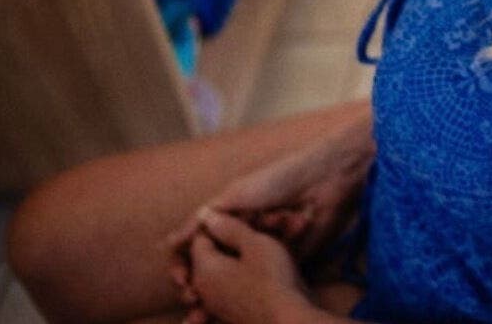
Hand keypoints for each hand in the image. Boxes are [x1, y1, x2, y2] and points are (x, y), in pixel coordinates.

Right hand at [162, 127, 368, 306]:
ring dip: (221, 297)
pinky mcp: (287, 261)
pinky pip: (265, 280)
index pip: (197, 249)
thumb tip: (167, 243)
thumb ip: (201, 222)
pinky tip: (237, 307)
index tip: (182, 282)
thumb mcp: (233, 197)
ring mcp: (264, 250)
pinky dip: (252, 292)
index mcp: (227, 219)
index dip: (185, 266)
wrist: (324, 182)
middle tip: (194, 302)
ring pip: (237, 279)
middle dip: (201, 288)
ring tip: (208, 314)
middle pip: (215, 269)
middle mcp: (243, 236)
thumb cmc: (277, 180)